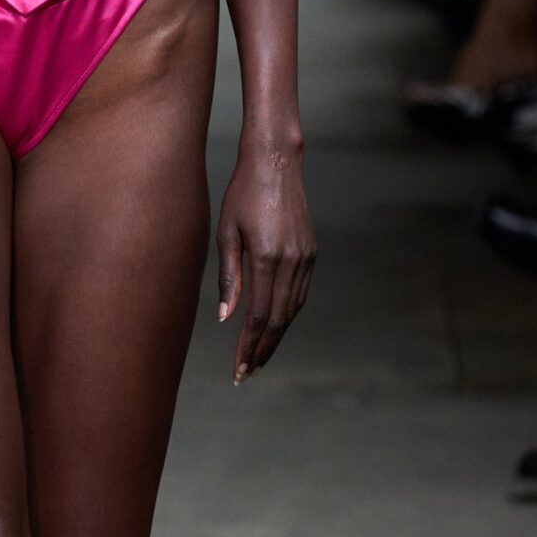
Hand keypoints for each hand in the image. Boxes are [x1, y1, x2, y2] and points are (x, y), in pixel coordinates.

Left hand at [216, 142, 314, 382]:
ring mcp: (306, 257)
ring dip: (276, 336)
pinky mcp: (312, 252)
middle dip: (262, 350)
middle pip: (278, 319)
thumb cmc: (242, 193)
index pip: (258, 316)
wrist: (276, 162)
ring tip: (259, 356)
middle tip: (246, 373)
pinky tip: (274, 326)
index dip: (248, 345)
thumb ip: (228, 277)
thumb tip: (225, 317)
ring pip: (292, 310)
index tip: (238, 367)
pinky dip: (287, 314)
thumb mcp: (226, 233)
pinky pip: (301, 293)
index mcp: (267, 258)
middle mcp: (291, 261)